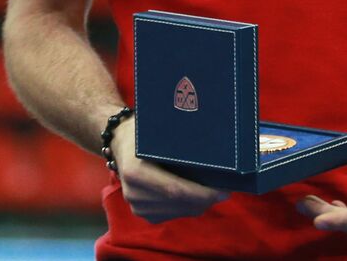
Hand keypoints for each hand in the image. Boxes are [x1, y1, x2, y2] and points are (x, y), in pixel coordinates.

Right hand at [110, 115, 230, 222]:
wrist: (120, 142)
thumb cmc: (147, 131)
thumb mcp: (160, 131)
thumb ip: (181, 144)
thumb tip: (217, 150)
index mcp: (136, 172)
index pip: (175, 190)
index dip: (202, 193)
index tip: (224, 191)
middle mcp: (133, 192)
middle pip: (179, 203)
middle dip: (206, 199)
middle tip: (226, 190)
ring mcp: (135, 205)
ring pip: (178, 211)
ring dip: (198, 204)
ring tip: (213, 190)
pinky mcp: (141, 212)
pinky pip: (171, 214)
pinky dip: (187, 206)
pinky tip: (196, 194)